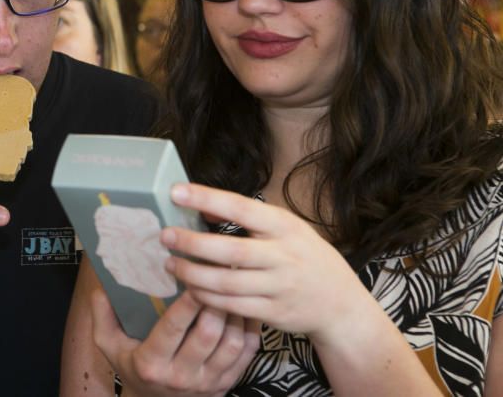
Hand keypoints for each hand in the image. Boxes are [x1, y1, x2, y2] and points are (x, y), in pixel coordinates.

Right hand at [91, 289, 258, 396]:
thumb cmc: (133, 367)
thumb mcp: (109, 346)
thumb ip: (103, 316)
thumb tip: (101, 286)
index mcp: (152, 363)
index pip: (173, 328)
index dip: (186, 303)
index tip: (194, 278)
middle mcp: (182, 376)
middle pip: (208, 334)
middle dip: (216, 302)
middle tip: (220, 275)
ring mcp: (208, 383)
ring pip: (232, 344)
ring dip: (236, 313)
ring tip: (235, 286)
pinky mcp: (226, 385)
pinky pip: (247, 355)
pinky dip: (250, 330)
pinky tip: (246, 309)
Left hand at [163, 183, 371, 345]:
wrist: (340, 303)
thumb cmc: (305, 257)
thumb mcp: (287, 228)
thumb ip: (249, 218)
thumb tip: (204, 206)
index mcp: (285, 227)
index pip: (241, 208)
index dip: (207, 198)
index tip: (176, 191)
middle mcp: (284, 256)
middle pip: (230, 251)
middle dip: (192, 243)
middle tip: (165, 236)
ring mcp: (280, 287)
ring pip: (227, 283)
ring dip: (193, 274)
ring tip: (170, 264)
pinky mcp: (274, 313)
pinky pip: (232, 306)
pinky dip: (207, 298)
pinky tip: (191, 288)